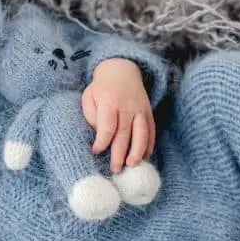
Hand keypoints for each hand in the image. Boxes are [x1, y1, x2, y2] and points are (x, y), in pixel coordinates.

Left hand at [82, 58, 155, 173]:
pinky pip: (151, 131)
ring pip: (141, 133)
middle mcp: (127, 107)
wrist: (122, 70)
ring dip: (137, 151)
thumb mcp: (89, 96)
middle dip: (119, 154)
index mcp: (109, 102)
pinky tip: (144, 157)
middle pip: (124, 134)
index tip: (95, 151)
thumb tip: (99, 134)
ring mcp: (140, 110)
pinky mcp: (148, 113)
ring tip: (131, 166)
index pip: (107, 126)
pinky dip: (149, 145)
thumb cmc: (101, 88)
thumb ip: (91, 115)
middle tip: (115, 170)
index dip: (102, 142)